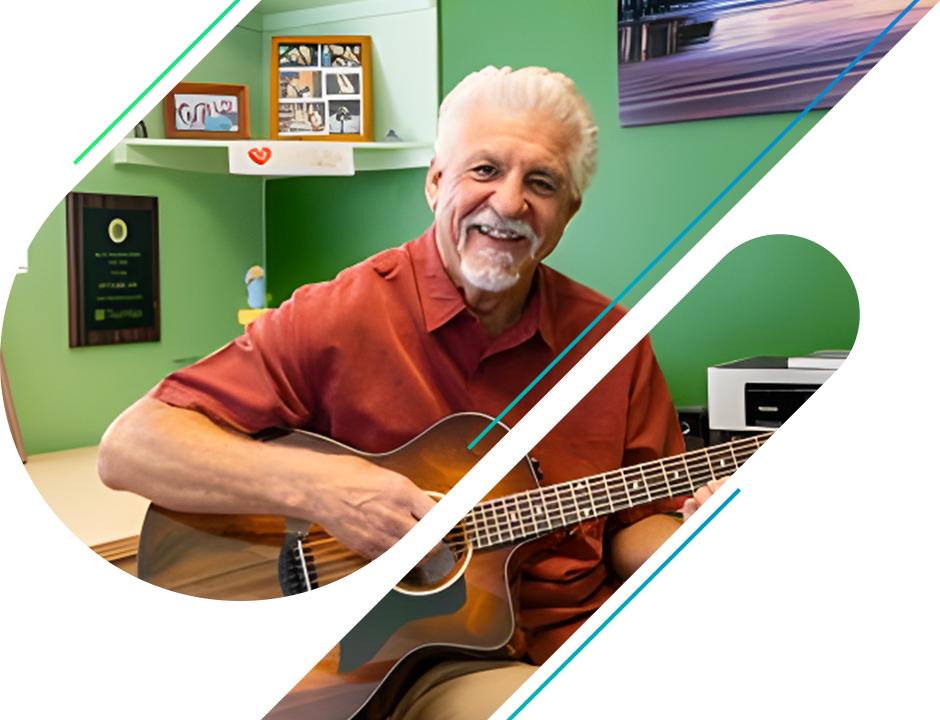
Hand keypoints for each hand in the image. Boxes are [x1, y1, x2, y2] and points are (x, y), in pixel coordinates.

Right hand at [310, 456, 447, 568]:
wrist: (320, 488)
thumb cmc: (350, 475)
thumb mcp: (390, 476)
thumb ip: (410, 495)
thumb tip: (427, 509)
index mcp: (404, 493)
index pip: (439, 519)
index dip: (442, 524)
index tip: (439, 524)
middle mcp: (395, 516)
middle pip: (431, 544)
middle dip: (435, 543)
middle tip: (432, 539)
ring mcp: (381, 535)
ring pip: (415, 558)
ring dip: (421, 556)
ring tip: (418, 549)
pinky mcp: (367, 548)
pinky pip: (394, 563)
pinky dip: (402, 561)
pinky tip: (400, 552)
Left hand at [666, 475, 767, 580]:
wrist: (696, 558)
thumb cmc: (715, 527)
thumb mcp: (731, 506)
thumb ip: (734, 488)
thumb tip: (732, 479)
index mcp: (751, 521)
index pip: (759, 501)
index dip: (743, 485)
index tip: (729, 480)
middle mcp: (737, 535)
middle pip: (738, 514)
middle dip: (721, 493)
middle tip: (710, 487)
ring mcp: (715, 544)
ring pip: (716, 525)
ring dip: (705, 503)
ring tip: (698, 495)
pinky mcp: (695, 549)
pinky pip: (693, 532)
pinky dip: (690, 514)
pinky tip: (688, 504)